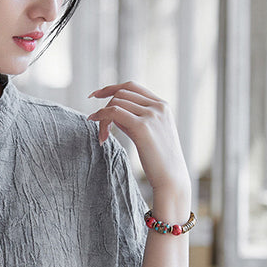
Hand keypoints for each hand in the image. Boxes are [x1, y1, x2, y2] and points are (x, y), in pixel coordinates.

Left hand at [88, 81, 189, 199]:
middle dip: (105, 107)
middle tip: (100, 128)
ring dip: (102, 118)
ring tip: (102, 137)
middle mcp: (158, 106)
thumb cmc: (159, 161)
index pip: (132, 86)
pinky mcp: (143, 127)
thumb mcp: (150, 134)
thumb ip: (134, 119)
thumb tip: (112, 112)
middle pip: (121, 94)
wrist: (171, 179)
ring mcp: (152, 115)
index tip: (95, 95)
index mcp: (162, 105)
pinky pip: (114, 112)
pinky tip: (98, 129)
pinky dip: (101, 117)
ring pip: (116, 103)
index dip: (111, 88)